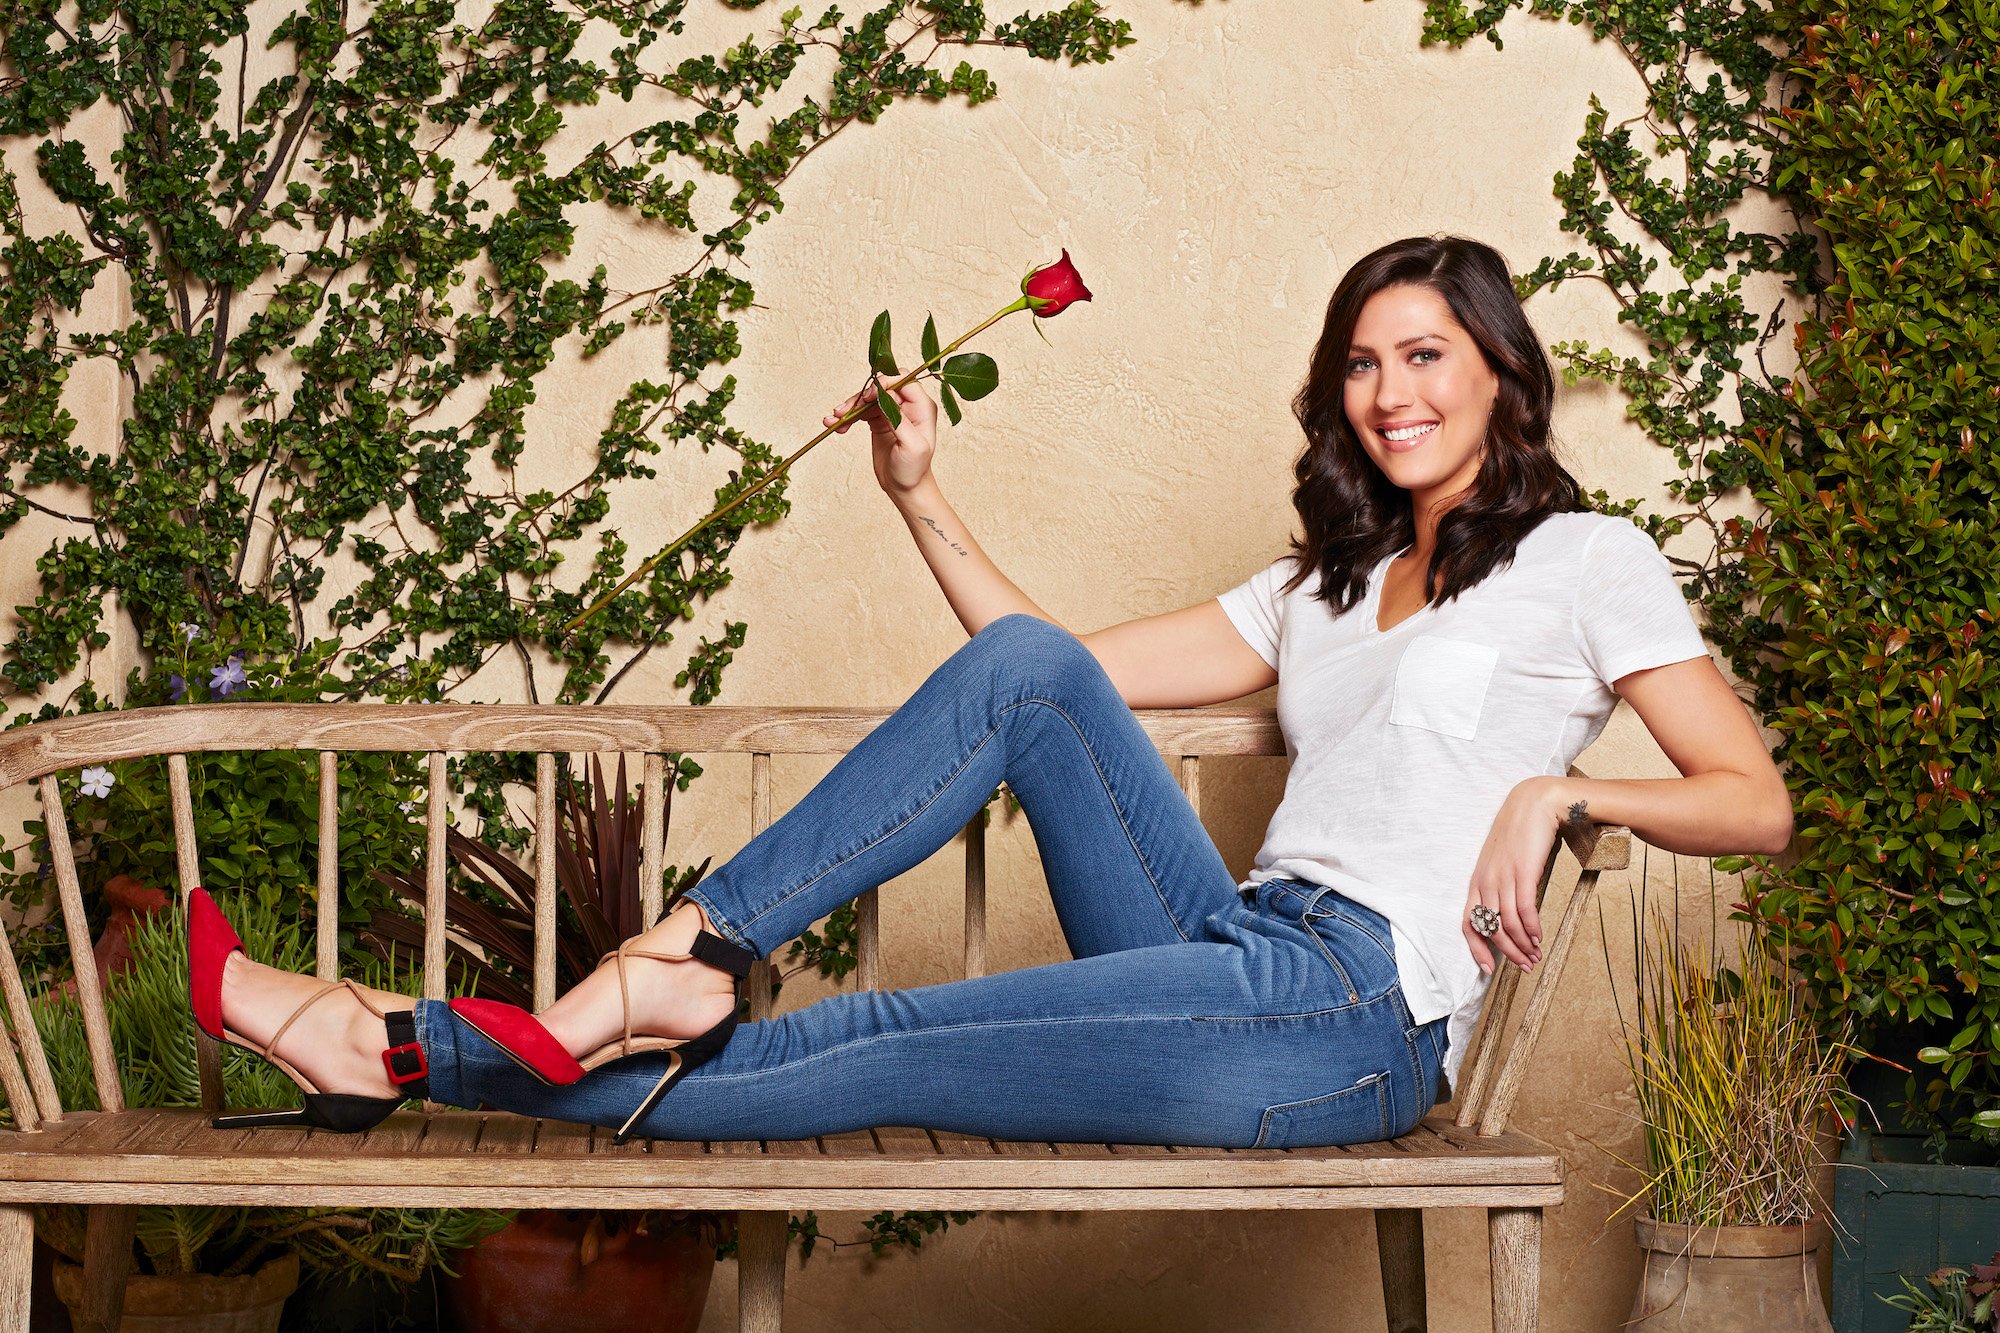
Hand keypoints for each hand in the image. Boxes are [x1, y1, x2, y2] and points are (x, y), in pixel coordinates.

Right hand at [825, 374, 938, 497]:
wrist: (905, 488)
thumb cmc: (914, 470)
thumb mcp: (912, 446)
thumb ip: (899, 419)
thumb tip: (884, 396)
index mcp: (922, 407)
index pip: (902, 380)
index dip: (883, 383)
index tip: (868, 397)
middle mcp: (908, 406)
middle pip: (881, 387)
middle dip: (860, 396)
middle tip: (843, 410)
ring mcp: (891, 412)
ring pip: (868, 398)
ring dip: (849, 407)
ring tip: (834, 420)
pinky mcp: (878, 421)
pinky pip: (861, 411)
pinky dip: (848, 417)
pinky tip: (837, 426)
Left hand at [1463, 776, 1567, 975]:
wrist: (1535, 804)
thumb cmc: (1520, 836)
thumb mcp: (1503, 864)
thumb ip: (1502, 887)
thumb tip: (1511, 917)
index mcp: (1477, 881)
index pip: (1468, 923)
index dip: (1476, 949)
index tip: (1489, 969)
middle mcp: (1486, 882)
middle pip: (1490, 929)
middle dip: (1507, 953)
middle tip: (1525, 967)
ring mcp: (1503, 877)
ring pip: (1508, 924)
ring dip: (1522, 945)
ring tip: (1535, 956)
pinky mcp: (1523, 872)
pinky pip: (1525, 910)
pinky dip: (1531, 929)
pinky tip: (1539, 937)